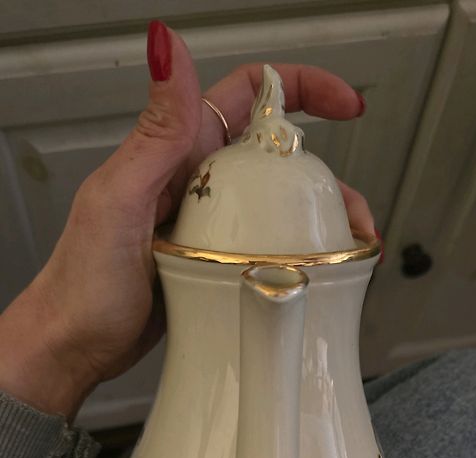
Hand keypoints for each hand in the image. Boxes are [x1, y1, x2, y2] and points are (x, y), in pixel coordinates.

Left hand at [0, 21, 374, 420]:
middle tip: (353, 208)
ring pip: (280, 207)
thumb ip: (154, 131)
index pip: (248, 97)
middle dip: (327, 174)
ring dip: (322, 221)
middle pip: (278, 159)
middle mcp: (201, 186)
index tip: (344, 104)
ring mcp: (214, 228)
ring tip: (349, 248)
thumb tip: (166, 48)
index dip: (301, 89)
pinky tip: (316, 274)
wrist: (76, 346)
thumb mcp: (119, 200)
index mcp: (178, 155)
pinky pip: (268, 249)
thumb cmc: (84, 281)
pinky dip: (299, 257)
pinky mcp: (218, 267)